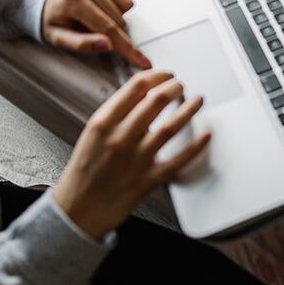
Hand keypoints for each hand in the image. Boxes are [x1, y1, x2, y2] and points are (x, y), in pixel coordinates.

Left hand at [42, 0, 149, 68]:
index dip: (127, 47)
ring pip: (124, 7)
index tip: (143, 60)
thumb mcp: (57, 38)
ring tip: (92, 16)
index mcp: (73, 0)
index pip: (107, 28)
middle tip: (90, 30)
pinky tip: (97, 6)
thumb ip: (81, 44)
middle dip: (112, 32)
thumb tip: (107, 45)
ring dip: (114, 17)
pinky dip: (114, 5)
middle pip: (118, 19)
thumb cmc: (50, 17)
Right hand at [53, 70, 210, 238]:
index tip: (166, 74)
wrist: (77, 210)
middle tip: (180, 85)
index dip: (157, 75)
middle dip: (175, 87)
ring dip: (189, 110)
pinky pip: (178, 160)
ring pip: (171, 127)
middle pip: (157, 101)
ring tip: (198, 100)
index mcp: (104, 122)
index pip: (136, 86)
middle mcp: (120, 138)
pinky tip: (206, 134)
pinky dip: (195, 146)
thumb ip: (116, 113)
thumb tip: (143, 92)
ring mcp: (136, 159)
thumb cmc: (84, 171)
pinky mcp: (148, 180)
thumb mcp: (92, 133)